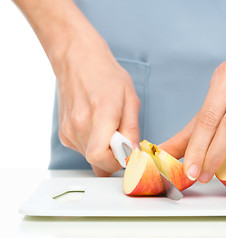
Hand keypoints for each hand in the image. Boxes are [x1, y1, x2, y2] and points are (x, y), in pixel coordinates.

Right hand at [55, 36, 139, 176]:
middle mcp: (80, 125)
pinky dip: (95, 145)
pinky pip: (84, 151)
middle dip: (115, 157)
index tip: (128, 153)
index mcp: (100, 114)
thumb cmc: (106, 76)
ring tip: (109, 127)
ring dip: (105, 151)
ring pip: (91, 159)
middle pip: (98, 162)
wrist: (78, 60)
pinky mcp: (64, 134)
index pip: (100, 157)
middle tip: (122, 139)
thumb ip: (132, 129)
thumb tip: (133, 153)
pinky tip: (99, 127)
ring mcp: (69, 130)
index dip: (117, 162)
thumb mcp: (130, 99)